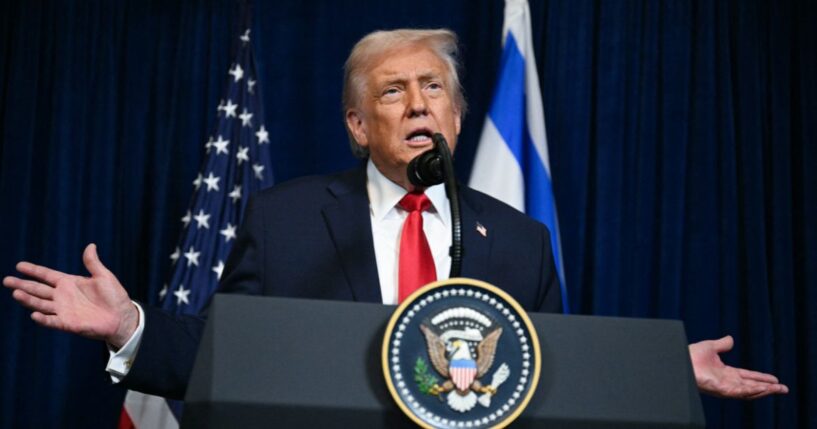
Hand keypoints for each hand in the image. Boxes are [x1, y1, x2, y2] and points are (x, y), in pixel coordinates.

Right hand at [3, 243, 138, 348]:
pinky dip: (43, 318)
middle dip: (22, 284)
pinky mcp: (68, 323)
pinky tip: (34, 314)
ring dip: (28, 300)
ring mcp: (63, 310)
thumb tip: (90, 245)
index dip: (33, 270)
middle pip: (38, 289)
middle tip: (6, 280)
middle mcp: (62, 296)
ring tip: (16, 293)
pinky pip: (52, 321)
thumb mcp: (104, 276)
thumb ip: (93, 263)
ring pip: (40, 304)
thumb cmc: (114, 296)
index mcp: (69, 283)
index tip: (19, 265)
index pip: (46, 275)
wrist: (122, 317)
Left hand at [689, 335, 787, 398]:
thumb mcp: (711, 346)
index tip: (776, 380)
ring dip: (764, 391)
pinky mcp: (720, 389)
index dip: (762, 378)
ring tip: (778, 389)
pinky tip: (763, 389)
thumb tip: (731, 339)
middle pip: (752, 387)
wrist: (679, 359)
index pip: (748, 377)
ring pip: (749, 392)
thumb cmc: (690, 355)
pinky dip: (752, 391)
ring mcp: (724, 387)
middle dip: (768, 388)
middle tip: (784, 389)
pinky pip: (739, 392)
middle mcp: (726, 382)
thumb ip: (722, 344)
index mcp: (725, 373)